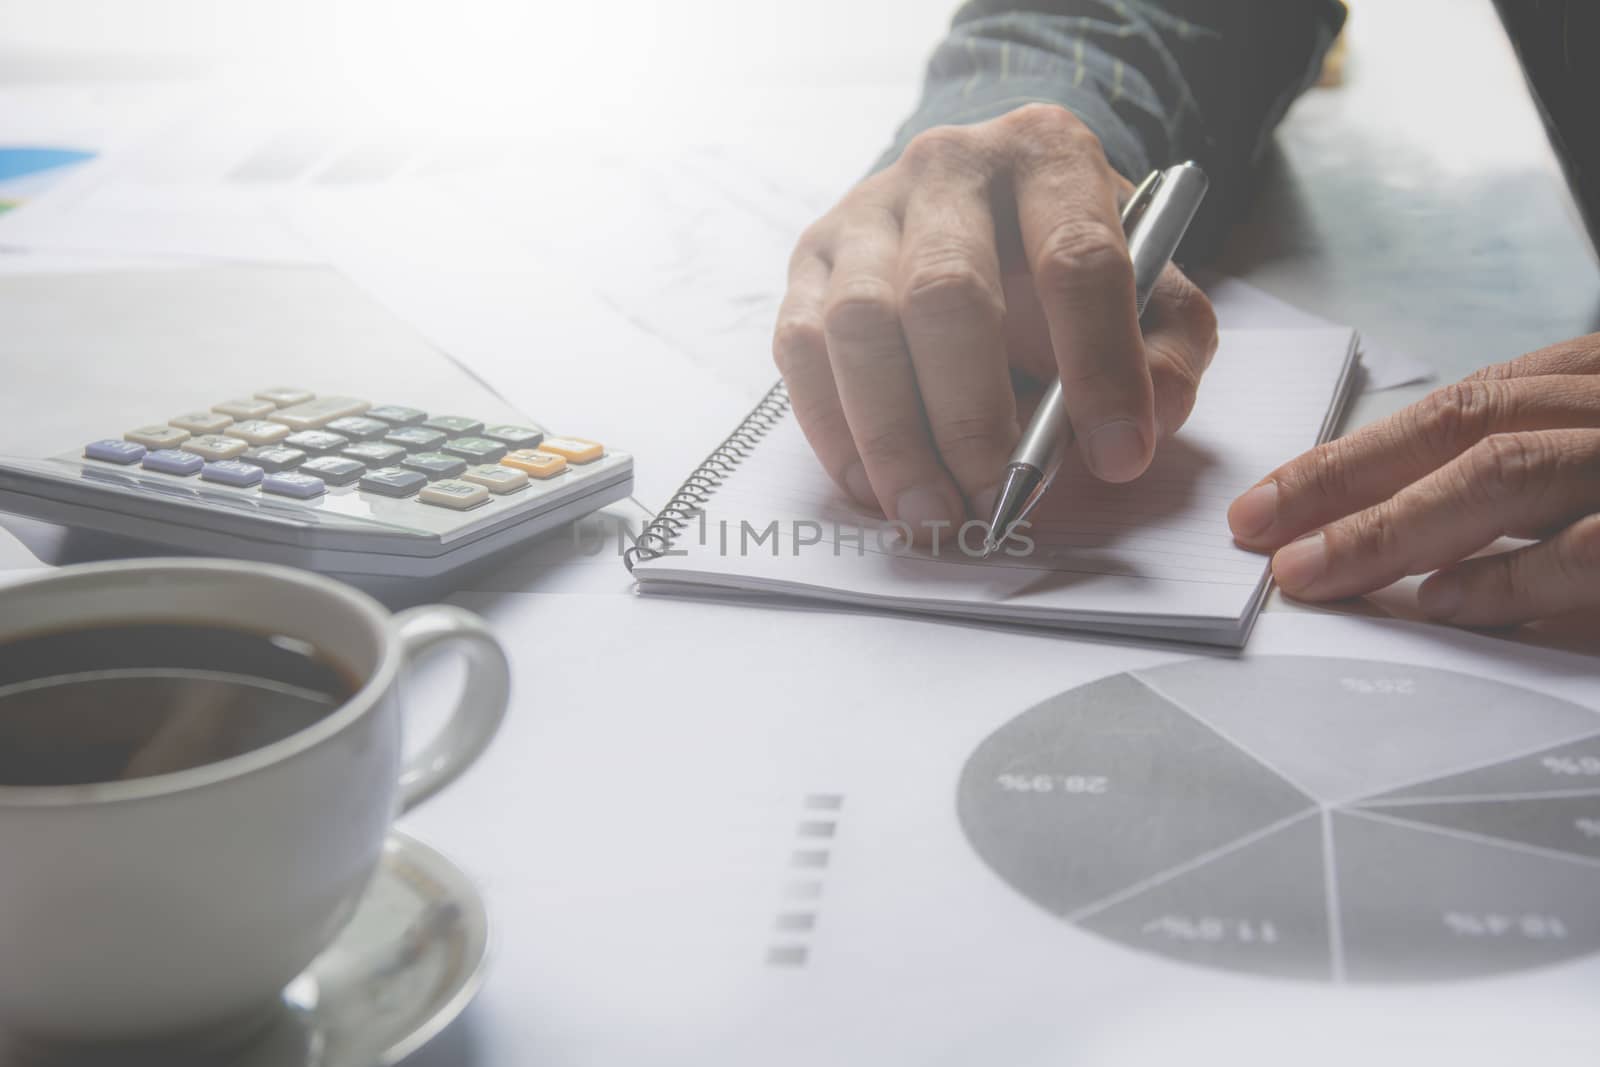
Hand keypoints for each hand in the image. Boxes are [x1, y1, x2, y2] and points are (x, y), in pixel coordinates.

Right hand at [773, 104, 1217, 541]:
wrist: (988, 212)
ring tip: (933, 513)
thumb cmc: (1070, 262)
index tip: (1117, 455)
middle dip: (971, 415)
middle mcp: (948, 166)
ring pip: (859, 324)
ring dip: (893, 436)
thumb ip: (1168, 352)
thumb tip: (1145, 420)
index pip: (1076, 257)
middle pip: (946, 292)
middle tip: (997, 498)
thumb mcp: (1152, 291)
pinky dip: (834, 430)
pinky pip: (801, 348)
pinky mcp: (812, 259)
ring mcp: (867, 210)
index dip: (1098, 364)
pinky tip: (875, 485)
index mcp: (1049, 156)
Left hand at [1228, 334, 1599, 624]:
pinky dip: (1507, 577)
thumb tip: (1383, 525)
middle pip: (1459, 428)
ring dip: (1393, 527)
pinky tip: (1440, 602)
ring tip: (1313, 570)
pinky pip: (1584, 548)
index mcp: (1585, 385)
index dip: (1345, 461)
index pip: (1447, 413)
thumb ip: (1514, 483)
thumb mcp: (1594, 460)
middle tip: (1260, 534)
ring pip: (1504, 472)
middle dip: (1342, 483)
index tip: (1261, 505)